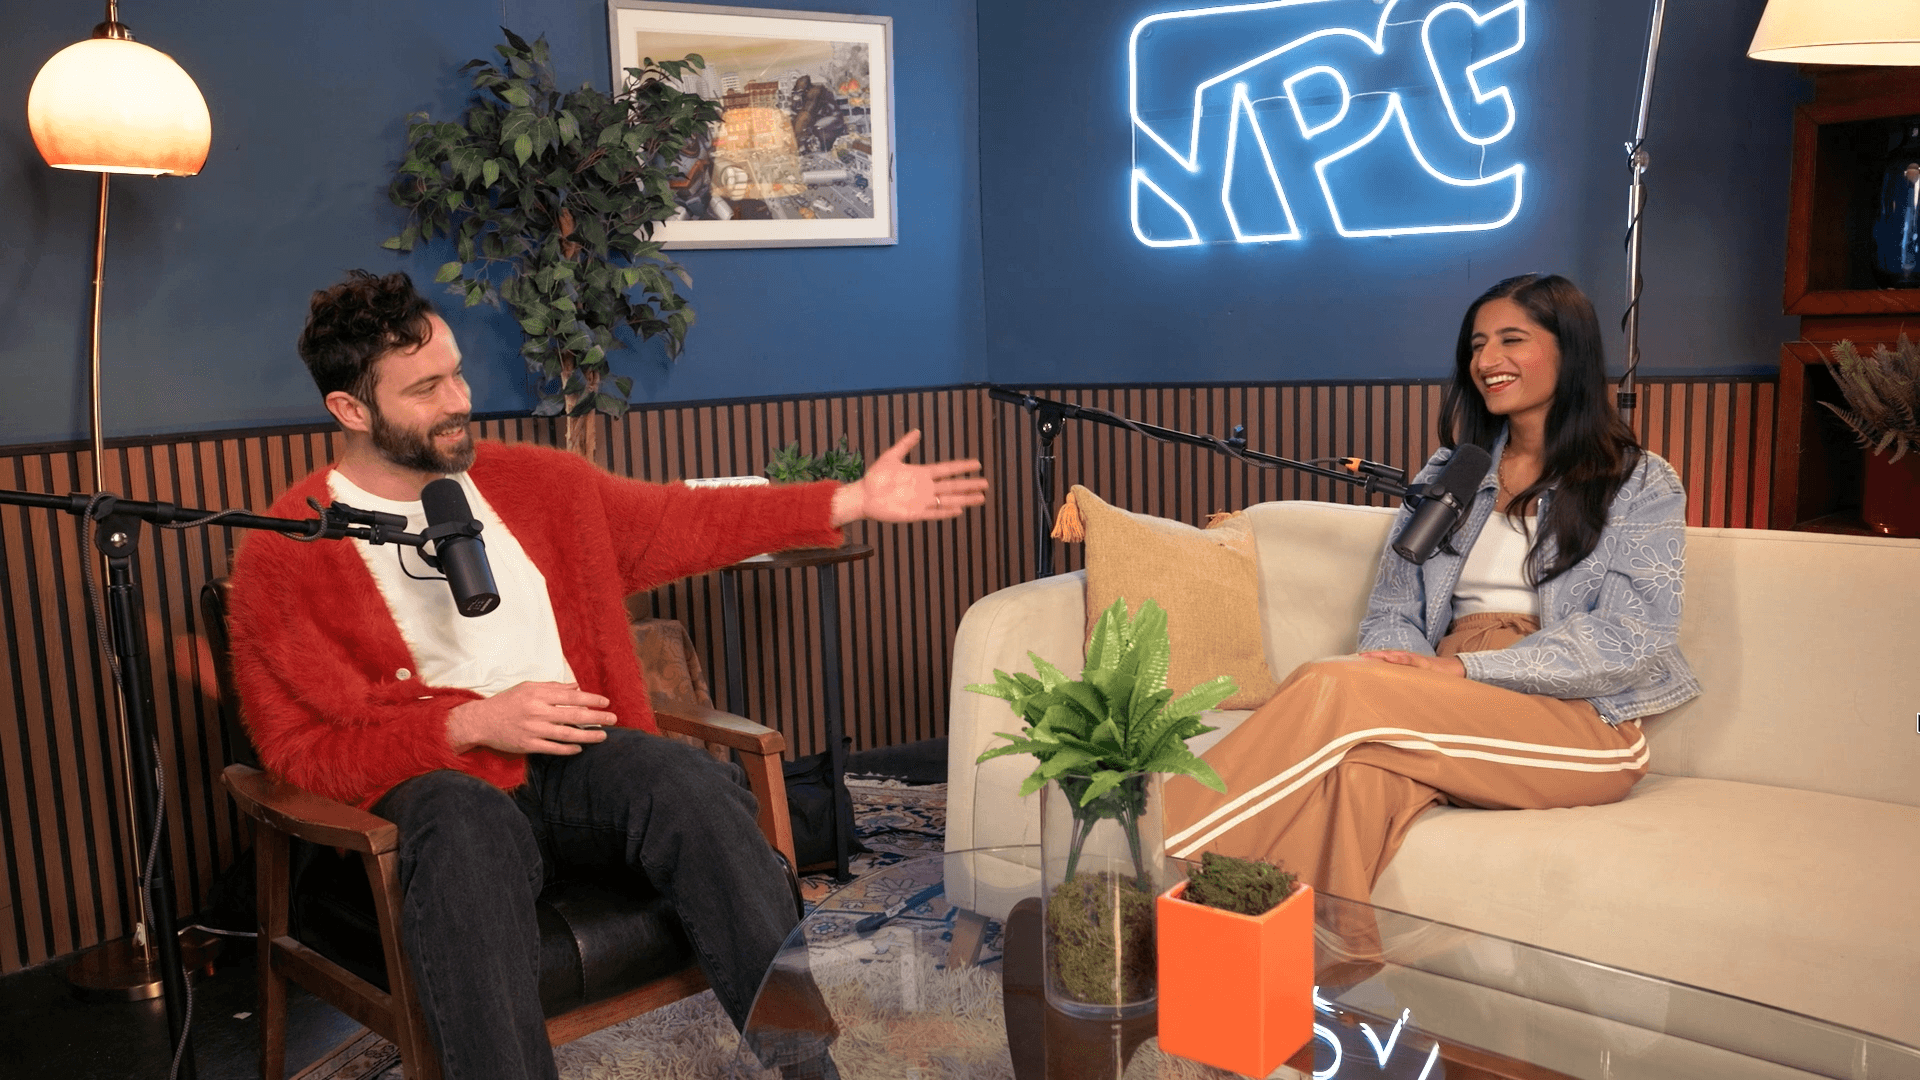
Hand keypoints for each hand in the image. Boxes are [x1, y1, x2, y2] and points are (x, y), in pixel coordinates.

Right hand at [446, 681, 617, 754]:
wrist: (482, 721)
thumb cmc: (507, 701)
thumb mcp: (528, 687)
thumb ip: (553, 687)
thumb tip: (576, 687)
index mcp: (538, 695)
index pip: (571, 697)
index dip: (591, 699)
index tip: (605, 702)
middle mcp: (537, 712)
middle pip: (573, 715)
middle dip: (596, 718)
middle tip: (613, 719)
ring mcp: (533, 730)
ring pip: (566, 734)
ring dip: (587, 736)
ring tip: (602, 736)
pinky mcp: (528, 745)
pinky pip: (553, 748)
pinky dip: (568, 749)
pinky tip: (580, 748)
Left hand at [829, 429, 988, 525]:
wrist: (864, 496)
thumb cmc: (876, 476)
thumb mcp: (891, 457)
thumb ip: (904, 445)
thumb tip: (917, 431)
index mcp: (922, 473)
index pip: (947, 469)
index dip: (962, 467)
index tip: (977, 464)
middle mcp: (925, 488)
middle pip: (952, 486)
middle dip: (969, 485)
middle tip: (986, 484)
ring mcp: (921, 501)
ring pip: (948, 500)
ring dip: (964, 499)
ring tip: (981, 498)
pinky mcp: (915, 513)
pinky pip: (934, 513)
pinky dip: (946, 512)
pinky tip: (959, 510)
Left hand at [1358, 651, 1466, 677]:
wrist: (1452, 670)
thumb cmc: (1430, 677)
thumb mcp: (1412, 681)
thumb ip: (1398, 685)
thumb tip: (1382, 698)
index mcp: (1399, 664)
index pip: (1379, 661)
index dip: (1364, 662)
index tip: (1348, 664)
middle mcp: (1404, 659)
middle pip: (1381, 657)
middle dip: (1366, 658)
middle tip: (1350, 660)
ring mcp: (1413, 660)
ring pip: (1393, 656)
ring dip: (1378, 656)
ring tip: (1365, 657)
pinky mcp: (1424, 663)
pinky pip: (1410, 660)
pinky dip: (1400, 659)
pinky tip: (1391, 658)